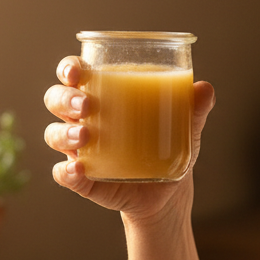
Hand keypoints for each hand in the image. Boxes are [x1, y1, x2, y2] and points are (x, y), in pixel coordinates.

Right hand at [43, 56, 215, 222]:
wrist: (170, 191)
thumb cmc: (169, 145)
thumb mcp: (185, 126)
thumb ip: (194, 108)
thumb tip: (205, 89)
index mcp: (102, 96)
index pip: (74, 74)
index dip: (68, 68)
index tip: (76, 71)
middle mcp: (83, 119)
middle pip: (56, 99)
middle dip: (64, 98)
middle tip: (86, 104)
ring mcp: (80, 150)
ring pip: (54, 134)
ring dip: (64, 132)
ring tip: (84, 135)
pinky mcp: (85, 179)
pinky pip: (64, 175)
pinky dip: (67, 172)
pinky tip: (78, 169)